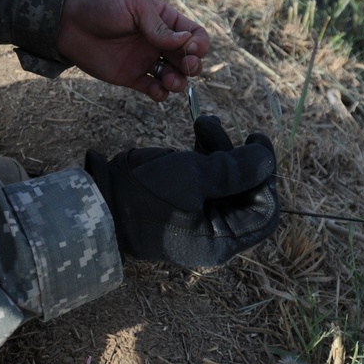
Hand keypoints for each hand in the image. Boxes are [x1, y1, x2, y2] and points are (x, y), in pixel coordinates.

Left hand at [57, 0, 209, 101]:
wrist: (69, 22)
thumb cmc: (103, 6)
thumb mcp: (135, 6)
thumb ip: (159, 26)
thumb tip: (185, 42)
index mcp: (164, 20)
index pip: (194, 35)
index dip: (198, 44)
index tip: (188, 47)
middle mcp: (159, 42)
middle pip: (189, 59)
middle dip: (193, 65)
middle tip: (184, 65)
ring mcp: (146, 60)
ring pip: (175, 76)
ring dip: (179, 82)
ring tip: (170, 81)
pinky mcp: (132, 77)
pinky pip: (153, 90)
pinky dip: (160, 94)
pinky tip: (156, 90)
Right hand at [85, 116, 278, 267]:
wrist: (96, 200)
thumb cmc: (144, 194)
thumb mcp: (194, 176)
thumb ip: (236, 170)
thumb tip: (267, 160)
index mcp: (221, 240)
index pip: (263, 210)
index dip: (264, 176)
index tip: (256, 142)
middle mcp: (214, 233)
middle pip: (246, 193)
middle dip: (238, 159)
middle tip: (229, 131)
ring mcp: (197, 218)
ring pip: (226, 181)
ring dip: (220, 150)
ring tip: (202, 124)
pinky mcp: (183, 202)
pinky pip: (206, 179)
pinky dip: (205, 156)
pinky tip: (195, 133)